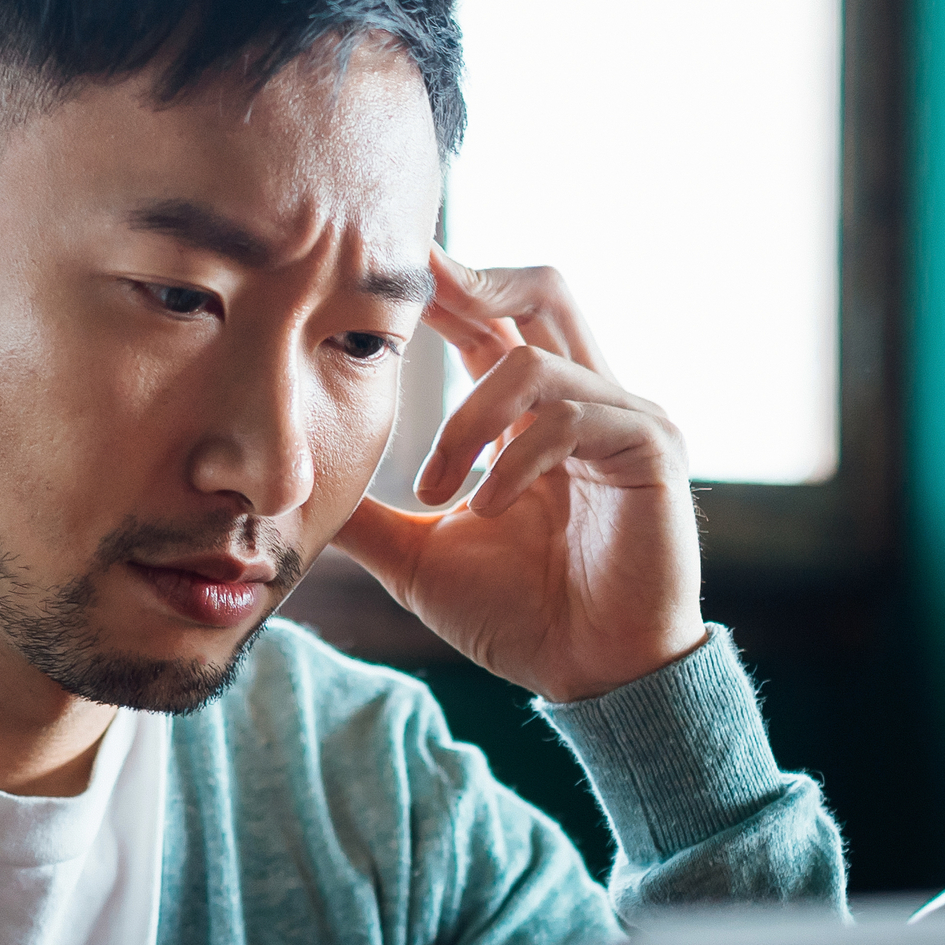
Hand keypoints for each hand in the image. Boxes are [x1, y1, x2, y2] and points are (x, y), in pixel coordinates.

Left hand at [331, 254, 705, 706]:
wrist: (588, 678)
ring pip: (533, 361)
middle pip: (542, 289)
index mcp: (535, 414)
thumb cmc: (521, 617)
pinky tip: (484, 509)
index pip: (490, 322)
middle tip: (413, 290)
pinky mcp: (651, 448)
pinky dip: (513, 459)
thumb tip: (293, 495)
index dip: (445, 288)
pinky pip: (570, 416)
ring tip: (435, 490)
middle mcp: (586, 399)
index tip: (386, 265)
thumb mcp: (419, 557)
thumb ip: (369, 515)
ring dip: (465, 422)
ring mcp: (624, 418)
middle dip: (474, 282)